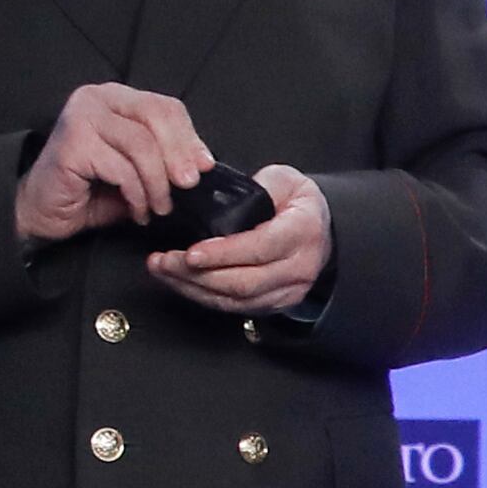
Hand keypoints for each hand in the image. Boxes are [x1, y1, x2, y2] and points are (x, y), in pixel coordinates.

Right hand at [17, 82, 209, 243]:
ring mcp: (80, 116)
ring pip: (142, 144)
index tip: (205, 167)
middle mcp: (96, 98)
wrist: (45, 210)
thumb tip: (204, 162)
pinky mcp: (72, 142)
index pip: (166, 107)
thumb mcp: (141, 170)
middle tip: (188, 187)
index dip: (189, 138)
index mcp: (117, 98)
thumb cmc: (94, 189)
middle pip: (156, 116)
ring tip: (158, 207)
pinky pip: (122, 168)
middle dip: (179, 155)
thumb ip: (169, 158)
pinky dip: (137, 194)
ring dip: (158, 183)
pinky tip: (137, 210)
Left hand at [151, 164, 333, 316]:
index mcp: (302, 231)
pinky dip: (204, 297)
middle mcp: (299, 266)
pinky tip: (181, 284)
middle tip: (164, 262)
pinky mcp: (275, 303)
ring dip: (194, 288)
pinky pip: (236, 308)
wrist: (322, 230)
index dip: (223, 253)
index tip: (190, 252)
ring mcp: (288, 289)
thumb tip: (221, 197)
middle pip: (244, 281)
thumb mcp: (284, 180)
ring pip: (237, 299)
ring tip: (163, 271)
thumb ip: (256, 186)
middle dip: (197, 275)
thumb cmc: (299, 204)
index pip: (260, 248)